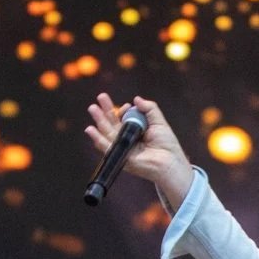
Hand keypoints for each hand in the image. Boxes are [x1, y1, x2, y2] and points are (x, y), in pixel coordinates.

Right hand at [82, 92, 195, 207]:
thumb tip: (136, 99)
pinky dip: (97, 138)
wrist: (168, 161)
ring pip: (107, 131)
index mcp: (135, 129)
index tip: (128, 105)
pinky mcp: (119, 156)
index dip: (123, 110)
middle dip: (106, 110)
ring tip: (92, 108)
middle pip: (112, 122)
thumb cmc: (167, 144)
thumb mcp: (159, 121)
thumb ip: (149, 108)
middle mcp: (127, 137)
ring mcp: (122, 147)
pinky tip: (90, 129)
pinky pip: (106, 147)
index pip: (124, 117)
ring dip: (99, 120)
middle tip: (101, 97)